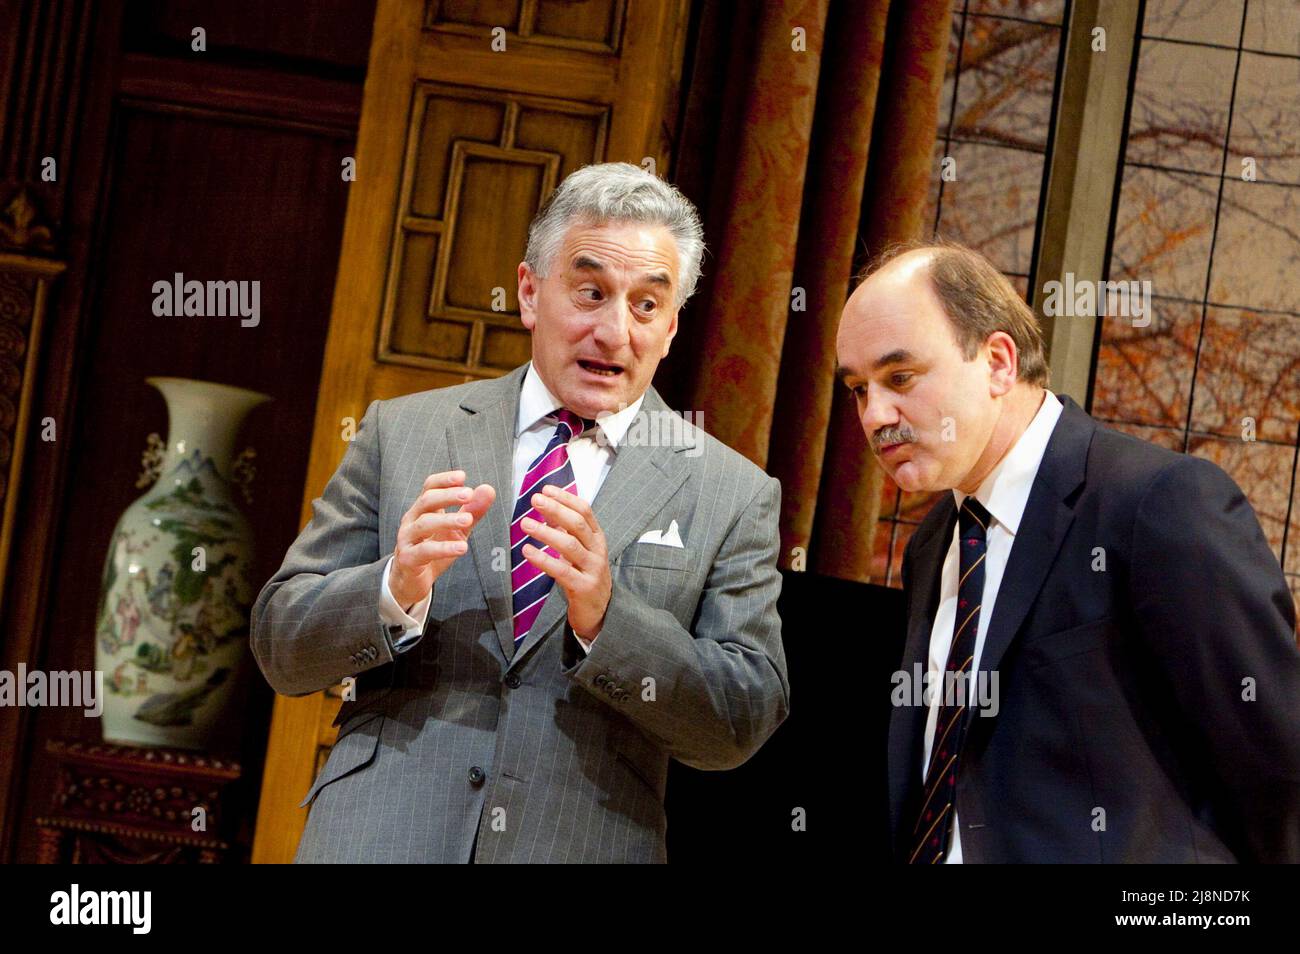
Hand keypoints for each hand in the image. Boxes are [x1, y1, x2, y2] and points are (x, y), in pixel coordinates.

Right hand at [391, 470, 494, 609]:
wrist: (411, 581)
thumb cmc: (434, 550)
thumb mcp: (457, 530)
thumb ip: (472, 511)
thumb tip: (488, 489)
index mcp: (423, 510)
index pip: (429, 487)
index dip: (444, 480)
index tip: (462, 477)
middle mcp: (412, 520)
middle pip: (426, 501)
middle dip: (447, 495)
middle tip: (468, 494)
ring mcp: (407, 539)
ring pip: (424, 524)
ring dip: (447, 520)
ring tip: (468, 520)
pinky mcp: (408, 559)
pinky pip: (424, 551)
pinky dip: (444, 548)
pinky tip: (462, 548)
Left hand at [519, 484, 609, 640]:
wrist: (599, 612)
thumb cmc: (584, 576)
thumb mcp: (578, 551)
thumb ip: (565, 531)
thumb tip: (546, 510)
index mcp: (597, 538)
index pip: (585, 511)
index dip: (566, 498)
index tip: (546, 489)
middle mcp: (598, 550)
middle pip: (578, 524)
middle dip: (556, 509)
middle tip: (534, 500)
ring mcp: (592, 569)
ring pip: (570, 545)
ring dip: (546, 532)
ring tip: (525, 524)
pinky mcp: (583, 587)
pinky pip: (562, 571)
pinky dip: (543, 560)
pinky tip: (527, 551)